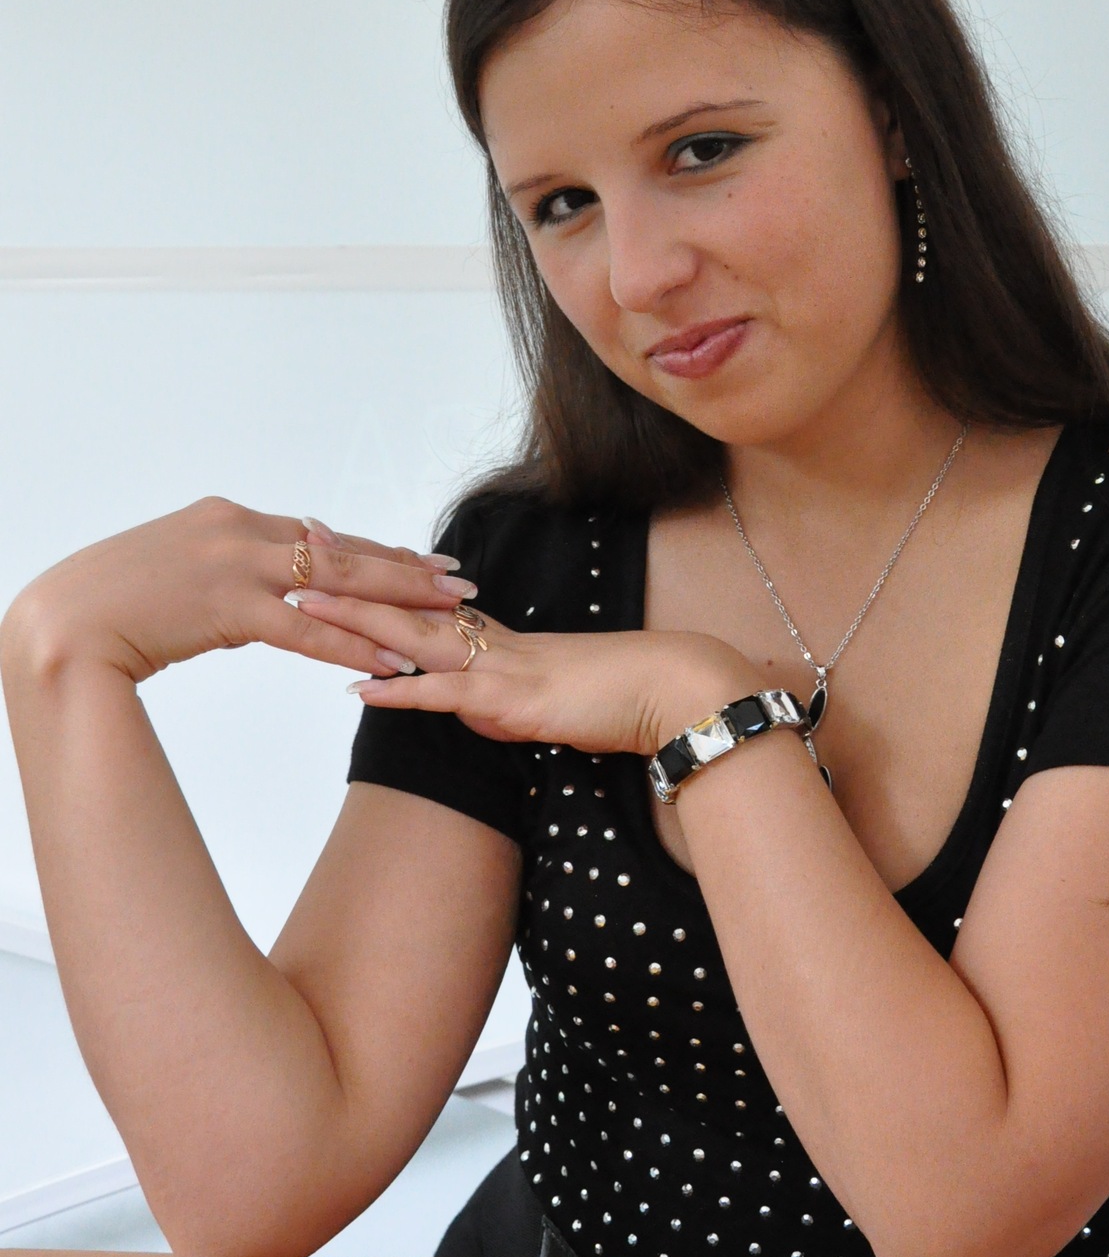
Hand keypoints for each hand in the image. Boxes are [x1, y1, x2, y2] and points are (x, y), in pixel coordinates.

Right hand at [0, 502, 477, 685]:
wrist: (63, 621)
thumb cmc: (111, 602)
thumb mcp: (178, 573)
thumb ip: (226, 576)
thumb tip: (262, 600)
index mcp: (232, 518)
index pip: (322, 536)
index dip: (376, 549)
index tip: (421, 557)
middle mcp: (242, 531)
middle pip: (344, 551)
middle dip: (406, 568)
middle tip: (458, 580)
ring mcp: (236, 566)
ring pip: (338, 585)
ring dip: (397, 603)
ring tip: (446, 619)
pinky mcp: (227, 608)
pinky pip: (306, 630)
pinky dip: (353, 646)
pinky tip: (391, 661)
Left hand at [287, 590, 757, 759]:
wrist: (669, 692)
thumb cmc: (616, 699)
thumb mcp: (542, 704)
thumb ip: (498, 703)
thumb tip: (468, 708)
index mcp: (493, 639)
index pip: (419, 601)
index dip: (370, 577)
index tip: (325, 551)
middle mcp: (487, 641)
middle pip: (402, 605)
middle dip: (342, 580)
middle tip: (291, 547)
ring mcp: (498, 665)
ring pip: (411, 637)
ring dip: (353, 622)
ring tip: (298, 605)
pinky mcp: (511, 698)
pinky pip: (446, 693)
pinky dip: (400, 690)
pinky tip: (360, 687)